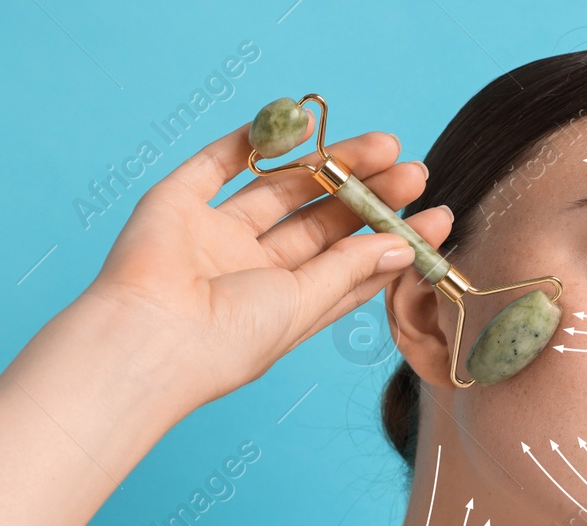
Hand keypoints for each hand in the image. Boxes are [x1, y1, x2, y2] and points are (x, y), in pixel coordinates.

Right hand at [80, 122, 449, 417]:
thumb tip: (400, 246)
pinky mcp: (178, 205)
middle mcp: (251, 270)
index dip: (392, 242)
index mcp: (284, 305)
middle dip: (370, 196)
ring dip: (332, 164)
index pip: (349, 267)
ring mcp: (214, 236)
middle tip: (416, 171)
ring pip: (281, 188)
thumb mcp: (302, 305)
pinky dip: (256, 141)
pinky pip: (218, 163)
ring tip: (386, 146)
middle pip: (322, 223)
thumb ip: (348, 269)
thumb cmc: (228, 339)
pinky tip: (301, 125)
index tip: (438, 219)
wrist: (148, 337)